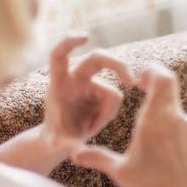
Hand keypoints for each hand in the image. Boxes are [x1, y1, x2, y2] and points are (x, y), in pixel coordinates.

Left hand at [41, 35, 135, 152]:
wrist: (61, 140)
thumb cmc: (55, 138)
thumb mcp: (57, 143)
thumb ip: (65, 144)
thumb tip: (74, 149)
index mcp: (59, 83)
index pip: (60, 55)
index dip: (69, 42)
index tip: (86, 37)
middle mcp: (75, 79)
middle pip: (99, 58)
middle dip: (117, 65)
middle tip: (131, 81)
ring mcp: (90, 84)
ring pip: (113, 91)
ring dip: (107, 113)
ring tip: (91, 130)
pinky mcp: (101, 93)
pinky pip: (115, 101)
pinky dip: (109, 115)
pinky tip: (96, 125)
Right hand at [71, 65, 186, 186]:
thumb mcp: (121, 172)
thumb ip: (97, 158)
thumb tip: (73, 154)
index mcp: (157, 118)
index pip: (162, 76)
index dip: (152, 70)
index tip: (141, 79)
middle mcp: (179, 117)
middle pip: (169, 91)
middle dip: (155, 94)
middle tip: (145, 98)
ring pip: (179, 114)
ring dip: (168, 121)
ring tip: (159, 146)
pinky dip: (182, 133)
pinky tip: (175, 154)